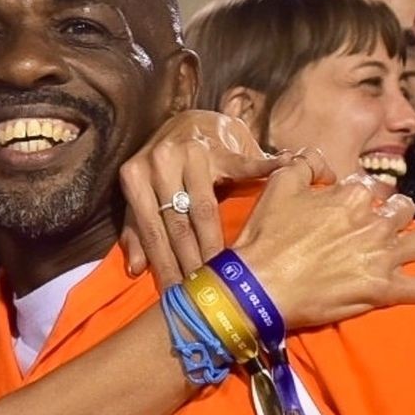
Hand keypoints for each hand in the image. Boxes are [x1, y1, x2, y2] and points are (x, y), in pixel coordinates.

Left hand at [118, 109, 335, 285]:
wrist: (185, 121)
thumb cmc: (163, 167)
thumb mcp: (142, 195)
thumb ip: (135, 230)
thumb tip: (135, 269)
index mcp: (135, 177)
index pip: (153, 230)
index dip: (165, 265)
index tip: (177, 293)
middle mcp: (159, 162)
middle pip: (178, 223)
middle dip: (191, 262)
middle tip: (203, 292)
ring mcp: (190, 151)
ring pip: (204, 208)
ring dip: (214, 243)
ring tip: (225, 272)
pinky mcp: (219, 146)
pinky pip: (242, 168)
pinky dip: (261, 175)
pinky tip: (280, 180)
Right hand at [230, 159, 414, 328]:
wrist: (259, 286)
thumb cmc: (266, 238)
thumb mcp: (279, 185)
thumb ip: (306, 163)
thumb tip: (324, 163)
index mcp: (352, 195)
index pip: (370, 188)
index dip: (361, 197)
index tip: (349, 207)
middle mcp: (374, 222)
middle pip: (403, 210)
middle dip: (396, 214)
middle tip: (382, 225)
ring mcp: (383, 256)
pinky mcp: (383, 289)